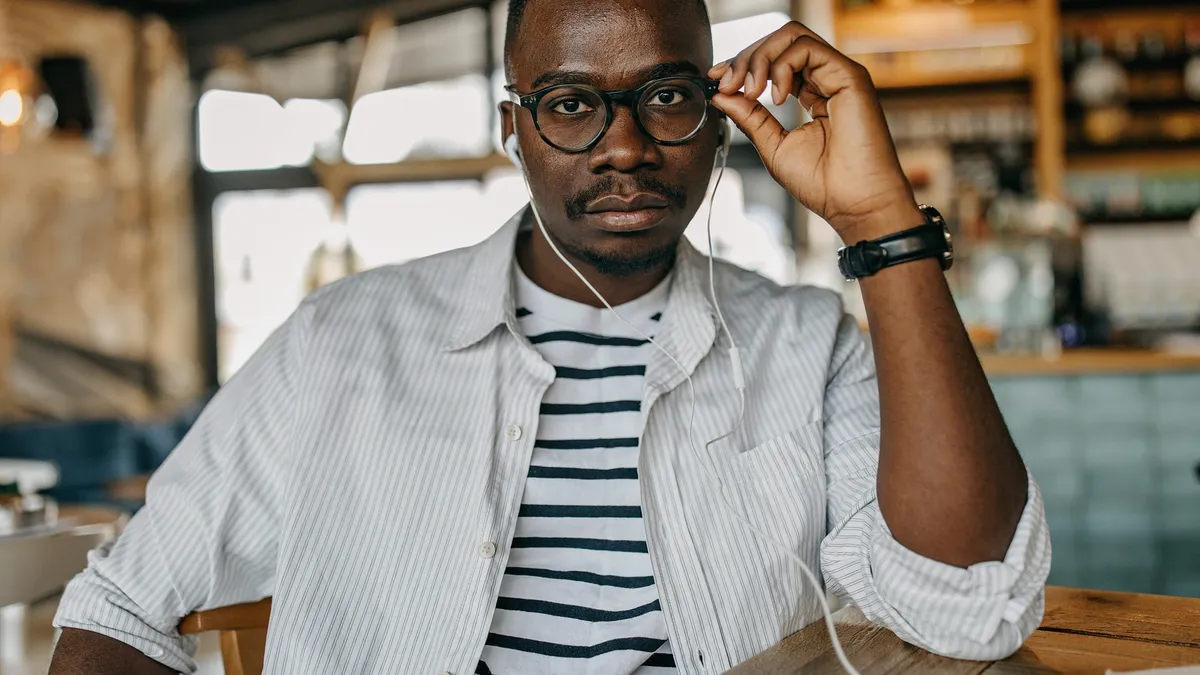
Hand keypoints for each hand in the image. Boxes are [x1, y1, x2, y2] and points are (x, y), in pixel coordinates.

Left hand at [709, 22, 922, 242]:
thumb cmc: (823, 184)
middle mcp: (825, 78)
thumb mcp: (772, 146)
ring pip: (791, 36)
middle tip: (727, 83)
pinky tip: (776, 97)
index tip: (716, 79)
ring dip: (759, 58)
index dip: (741, 64)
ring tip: (750, 91)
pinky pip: (807, 47)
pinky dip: (781, 66)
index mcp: (810, 93)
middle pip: (779, 41)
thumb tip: (720, 94)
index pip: (773, 61)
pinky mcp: (849, 76)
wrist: (854, 204)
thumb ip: (749, 117)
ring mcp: (838, 74)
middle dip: (745, 58)